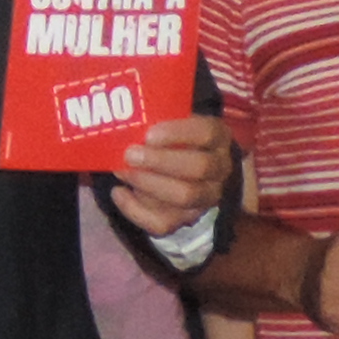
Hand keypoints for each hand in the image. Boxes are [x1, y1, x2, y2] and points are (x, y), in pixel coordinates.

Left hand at [116, 114, 231, 234]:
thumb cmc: (176, 141)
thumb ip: (158, 118)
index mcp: (219, 139)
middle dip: (160, 161)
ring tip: (121, 171)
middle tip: (130, 154)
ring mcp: (205, 198)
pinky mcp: (185, 220)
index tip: (149, 134)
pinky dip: (135, 210)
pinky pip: (162, 223)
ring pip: (183, 197)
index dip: (178, 133)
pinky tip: (119, 193)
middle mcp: (219, 170)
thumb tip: (127, 115)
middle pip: (198, 168)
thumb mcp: (175, 123)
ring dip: (147, 184)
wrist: (194, 174)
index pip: (207, 133)